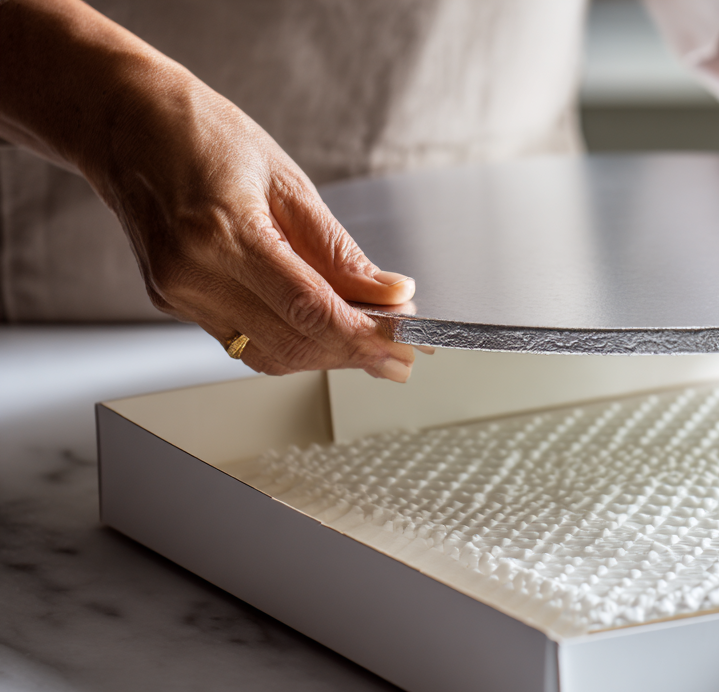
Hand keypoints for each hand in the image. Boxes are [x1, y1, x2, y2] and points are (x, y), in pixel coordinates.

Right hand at [97, 74, 419, 379]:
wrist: (124, 122)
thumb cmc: (201, 135)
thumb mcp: (287, 181)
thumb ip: (338, 250)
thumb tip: (390, 294)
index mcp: (222, 234)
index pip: (309, 310)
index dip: (365, 336)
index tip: (408, 345)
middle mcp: (192, 274)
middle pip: (293, 344)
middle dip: (354, 352)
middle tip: (402, 348)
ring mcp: (177, 294)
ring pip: (269, 355)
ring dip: (326, 354)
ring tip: (371, 338)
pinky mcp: (173, 303)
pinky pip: (244, 341)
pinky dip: (292, 340)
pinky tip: (323, 326)